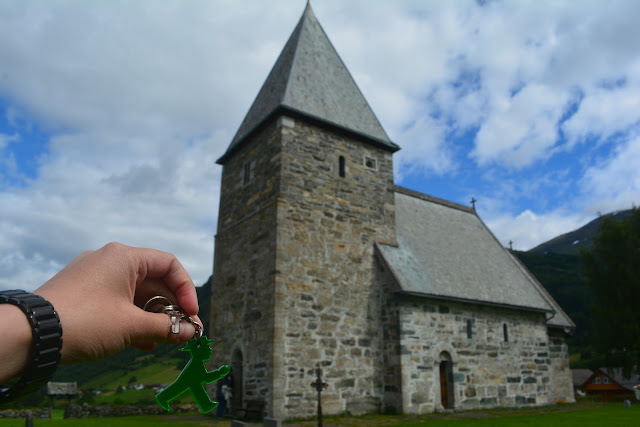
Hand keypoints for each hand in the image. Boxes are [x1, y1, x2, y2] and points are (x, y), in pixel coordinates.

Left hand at [35, 242, 200, 363]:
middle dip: (171, 307)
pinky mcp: (82, 293)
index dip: (185, 288)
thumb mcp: (131, 326)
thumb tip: (190, 332)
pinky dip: (132, 318)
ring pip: (135, 293)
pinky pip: (116, 301)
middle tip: (185, 330)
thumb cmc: (83, 322)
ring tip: (165, 339)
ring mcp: (93, 276)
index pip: (169, 264)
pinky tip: (141, 341)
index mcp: (124, 257)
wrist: (28, 335)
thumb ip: (166, 327)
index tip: (191, 313)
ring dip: (152, 316)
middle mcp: (109, 260)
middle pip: (153, 280)